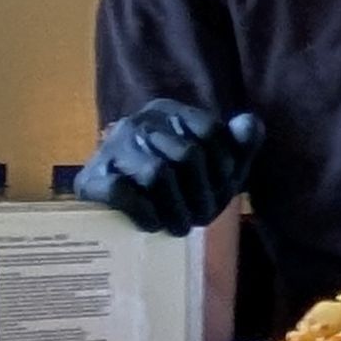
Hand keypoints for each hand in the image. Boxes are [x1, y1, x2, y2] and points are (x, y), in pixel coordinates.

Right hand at [72, 99, 261, 235]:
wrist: (116, 213)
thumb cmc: (175, 187)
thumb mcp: (215, 168)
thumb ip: (238, 145)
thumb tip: (250, 123)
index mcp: (169, 113)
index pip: (210, 131)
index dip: (224, 167)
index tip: (222, 191)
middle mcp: (139, 122)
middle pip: (187, 155)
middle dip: (201, 195)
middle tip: (200, 218)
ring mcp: (112, 149)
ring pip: (157, 173)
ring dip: (176, 209)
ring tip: (179, 227)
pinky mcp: (91, 179)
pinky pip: (123, 193)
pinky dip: (145, 214)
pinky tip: (152, 225)